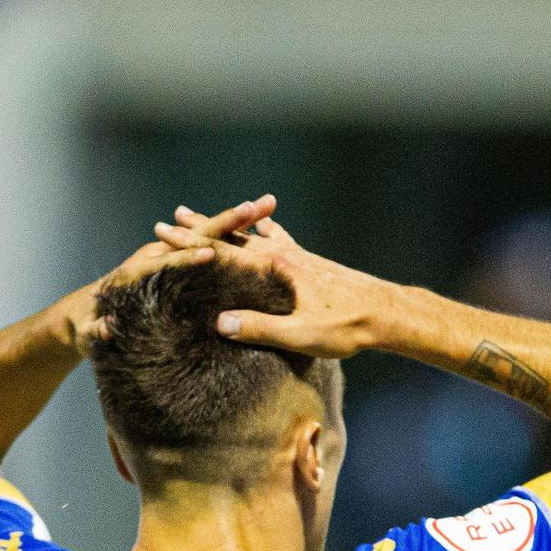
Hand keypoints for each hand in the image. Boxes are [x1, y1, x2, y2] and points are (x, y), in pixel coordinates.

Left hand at [66, 195, 277, 354]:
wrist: (81, 316)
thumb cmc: (84, 327)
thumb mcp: (86, 333)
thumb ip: (96, 330)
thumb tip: (105, 327)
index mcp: (139, 270)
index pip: (169, 261)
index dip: (188, 257)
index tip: (209, 253)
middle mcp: (157, 256)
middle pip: (198, 235)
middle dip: (228, 221)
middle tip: (258, 206)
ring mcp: (169, 258)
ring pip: (209, 235)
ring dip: (239, 222)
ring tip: (268, 207)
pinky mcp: (177, 266)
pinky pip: (212, 247)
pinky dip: (235, 237)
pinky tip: (261, 231)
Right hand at [154, 204, 396, 360]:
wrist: (387, 313)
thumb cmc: (346, 327)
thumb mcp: (300, 334)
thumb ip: (259, 328)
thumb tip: (219, 323)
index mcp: (276, 269)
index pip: (224, 253)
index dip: (190, 244)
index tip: (162, 234)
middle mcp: (285, 255)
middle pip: (234, 238)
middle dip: (202, 229)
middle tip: (172, 217)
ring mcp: (299, 257)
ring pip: (255, 236)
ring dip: (229, 228)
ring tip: (210, 216)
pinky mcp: (311, 264)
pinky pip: (281, 240)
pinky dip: (265, 230)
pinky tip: (265, 223)